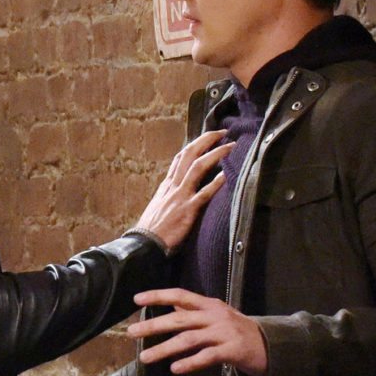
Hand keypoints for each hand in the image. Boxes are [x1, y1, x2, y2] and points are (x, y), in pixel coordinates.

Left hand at [128, 289, 267, 375]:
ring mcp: (225, 332)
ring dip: (164, 349)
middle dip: (153, 325)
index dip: (158, 295)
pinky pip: (207, 356)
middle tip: (131, 332)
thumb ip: (195, 312)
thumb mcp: (219, 317)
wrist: (274, 347)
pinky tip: (175, 368)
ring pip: (188, 339)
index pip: (181, 295)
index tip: (136, 299)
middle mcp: (216, 316)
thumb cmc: (241, 332)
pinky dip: (190, 362)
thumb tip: (172, 304)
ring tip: (145, 358)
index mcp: (211, 305)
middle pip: (179, 319)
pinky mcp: (233, 351)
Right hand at [134, 130, 232, 252]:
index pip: (181, 156)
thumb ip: (171, 195)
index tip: (208, 136)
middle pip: (190, 154)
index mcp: (167, 184)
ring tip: (230, 146)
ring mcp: (180, 196)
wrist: (144, 243)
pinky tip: (226, 176)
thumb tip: (181, 190)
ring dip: (215, 154)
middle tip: (222, 132)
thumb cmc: (152, 228)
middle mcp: (173, 186)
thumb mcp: (160, 205)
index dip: (196, 144)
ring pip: (198, 167)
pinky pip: (203, 194)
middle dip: (206, 140)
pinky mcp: (187, 210)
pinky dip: (215, 184)